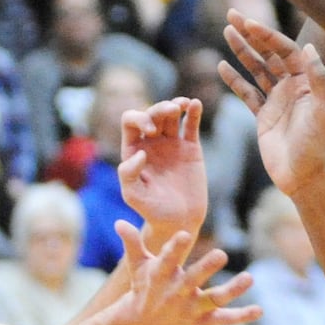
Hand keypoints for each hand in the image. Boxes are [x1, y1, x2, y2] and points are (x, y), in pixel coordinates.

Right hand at [111, 221, 259, 324]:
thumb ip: (133, 244)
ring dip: (232, 290)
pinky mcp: (202, 321)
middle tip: (221, 254)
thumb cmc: (143, 287)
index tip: (184, 234)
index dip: (175, 247)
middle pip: (193, 279)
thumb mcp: (137, 265)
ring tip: (250, 278)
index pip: (168, 259)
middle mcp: (177, 292)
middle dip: (206, 268)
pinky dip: (241, 316)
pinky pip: (224, 319)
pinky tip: (259, 310)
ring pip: (214, 299)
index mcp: (161, 276)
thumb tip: (119, 222)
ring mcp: (191, 308)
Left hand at [118, 97, 206, 237]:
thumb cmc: (152, 211)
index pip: (131, 121)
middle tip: (171, 111)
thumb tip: (140, 153)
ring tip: (183, 104)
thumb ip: (129, 175)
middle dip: (160, 109)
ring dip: (175, 105)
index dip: (140, 118)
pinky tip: (195, 104)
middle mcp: (151, 143)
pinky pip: (191, 124)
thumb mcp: (134, 196)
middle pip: (152, 113)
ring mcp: (171, 143)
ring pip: (171, 115)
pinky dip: (193, 112)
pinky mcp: (190, 147)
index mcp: (133, 150)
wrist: (179, 221)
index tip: (152, 130)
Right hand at [219, 10, 324, 196]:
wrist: (305, 177)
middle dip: (251, 33)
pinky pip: (246, 93)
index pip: (285, 50)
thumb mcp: (324, 111)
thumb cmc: (318, 146)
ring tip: (225, 31)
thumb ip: (318, 79)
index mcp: (306, 82)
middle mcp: (292, 87)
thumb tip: (308, 46)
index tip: (249, 22)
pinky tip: (221, 65)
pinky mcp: (263, 116)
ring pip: (256, 68)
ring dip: (242, 50)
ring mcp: (276, 100)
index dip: (267, 35)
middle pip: (269, 53)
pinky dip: (234, 79)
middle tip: (232, 14)